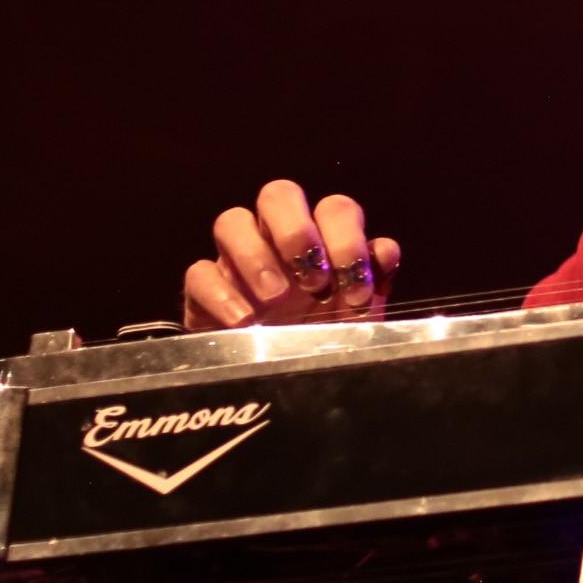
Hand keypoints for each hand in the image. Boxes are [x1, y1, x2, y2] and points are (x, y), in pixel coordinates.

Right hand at [182, 180, 402, 329]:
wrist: (286, 387)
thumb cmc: (326, 342)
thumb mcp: (360, 320)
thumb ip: (373, 283)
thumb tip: (383, 251)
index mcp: (322, 240)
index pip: (334, 208)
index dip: (348, 240)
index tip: (356, 290)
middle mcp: (277, 240)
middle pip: (278, 195)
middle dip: (296, 232)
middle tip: (312, 281)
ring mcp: (237, 261)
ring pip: (231, 221)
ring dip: (255, 255)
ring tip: (276, 297)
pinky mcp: (205, 291)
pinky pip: (199, 273)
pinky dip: (221, 294)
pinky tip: (244, 322)